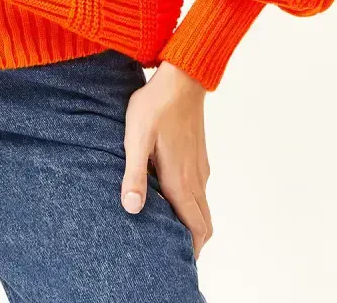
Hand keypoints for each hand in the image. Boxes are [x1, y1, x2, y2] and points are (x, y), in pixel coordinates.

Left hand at [121, 60, 212, 258]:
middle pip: (204, 223)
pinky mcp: (199, 154)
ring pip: (203, 206)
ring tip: (168, 227)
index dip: (191, 250)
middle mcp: (195, 177)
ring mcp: (200, 166)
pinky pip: (200, 189)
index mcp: (180, 180)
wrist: (182, 76)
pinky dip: (192, 204)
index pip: (196, 228)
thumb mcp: (136, 139)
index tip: (177, 260)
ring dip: (192, 222)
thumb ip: (135, 175)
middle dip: (193, 242)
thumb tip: (132, 209)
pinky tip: (170, 194)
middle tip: (173, 250)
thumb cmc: (156, 105)